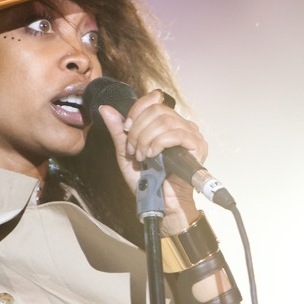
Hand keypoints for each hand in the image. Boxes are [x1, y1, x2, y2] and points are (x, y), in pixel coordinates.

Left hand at [98, 89, 207, 230]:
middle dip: (138, 130)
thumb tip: (105, 109)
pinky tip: (153, 155)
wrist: (161, 203)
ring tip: (143, 156)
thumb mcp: (127, 153)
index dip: (136, 111)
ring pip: (165, 120)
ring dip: (147, 138)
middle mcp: (181, 125)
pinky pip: (176, 134)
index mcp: (166, 123)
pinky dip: (159, 143)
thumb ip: (118, 131)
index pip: (153, 100)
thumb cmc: (148, 182)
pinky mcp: (197, 146)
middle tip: (134, 150)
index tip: (126, 129)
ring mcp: (191, 135)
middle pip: (157, 110)